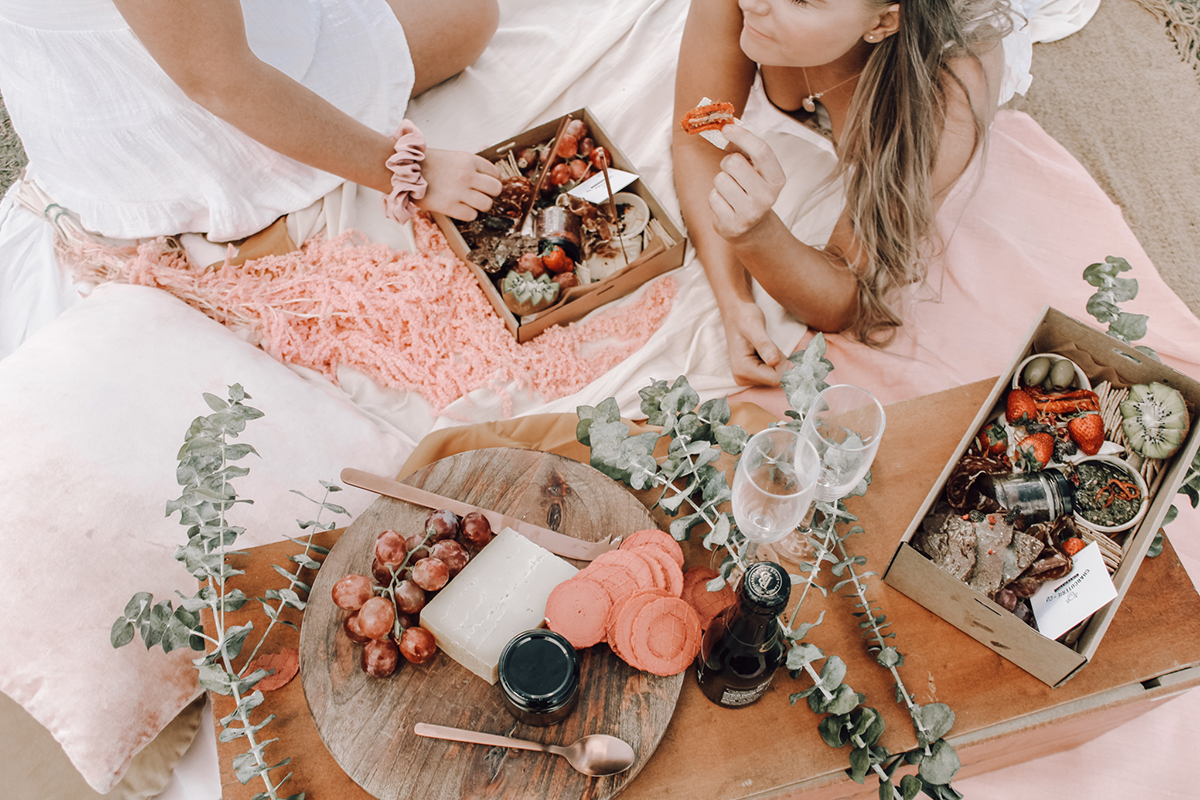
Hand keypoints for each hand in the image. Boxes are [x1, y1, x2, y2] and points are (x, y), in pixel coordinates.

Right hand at [415, 149, 502, 220]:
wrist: (404, 169)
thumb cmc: (425, 164)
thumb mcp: (452, 157)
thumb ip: (469, 167)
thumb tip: (483, 180)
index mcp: (468, 159)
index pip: (495, 173)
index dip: (492, 180)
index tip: (485, 185)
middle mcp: (467, 174)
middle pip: (496, 189)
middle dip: (490, 194)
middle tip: (480, 195)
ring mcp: (459, 191)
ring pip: (486, 204)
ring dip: (479, 206)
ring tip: (468, 203)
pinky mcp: (449, 206)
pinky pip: (471, 215)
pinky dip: (467, 214)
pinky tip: (458, 208)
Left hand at [708, 125, 785, 242]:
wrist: (753, 228)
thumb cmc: (751, 190)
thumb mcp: (756, 170)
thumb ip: (745, 149)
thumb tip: (726, 128)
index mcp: (777, 179)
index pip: (761, 150)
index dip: (742, 135)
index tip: (726, 128)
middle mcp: (767, 197)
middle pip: (734, 163)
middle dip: (727, 163)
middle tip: (732, 172)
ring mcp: (750, 213)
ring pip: (720, 179)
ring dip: (721, 182)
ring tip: (731, 191)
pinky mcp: (732, 224)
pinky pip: (713, 197)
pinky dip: (715, 198)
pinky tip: (726, 204)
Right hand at [721, 298, 786, 385]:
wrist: (736, 313)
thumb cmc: (744, 317)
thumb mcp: (755, 328)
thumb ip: (764, 345)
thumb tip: (773, 362)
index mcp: (742, 370)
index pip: (775, 378)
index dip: (785, 364)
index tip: (780, 348)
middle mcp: (742, 378)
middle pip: (777, 378)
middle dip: (781, 362)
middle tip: (772, 345)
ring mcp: (747, 378)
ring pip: (777, 376)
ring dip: (780, 361)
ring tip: (768, 346)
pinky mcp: (752, 375)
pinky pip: (774, 373)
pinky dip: (777, 362)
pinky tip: (768, 351)